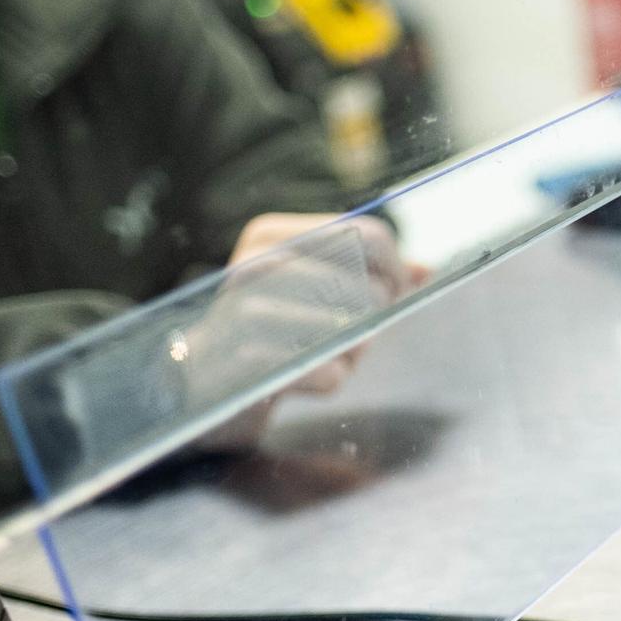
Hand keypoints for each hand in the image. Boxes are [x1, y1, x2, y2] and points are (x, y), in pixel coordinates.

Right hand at [190, 211, 421, 449]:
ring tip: (326, 357)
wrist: (194, 384)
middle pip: (366, 287)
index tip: (392, 295)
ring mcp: (244, 313)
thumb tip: (426, 269)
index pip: (368, 236)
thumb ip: (366, 277)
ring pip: (351, 330)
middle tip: (355, 335)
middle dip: (374, 319)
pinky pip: (328, 372)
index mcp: (270, 236)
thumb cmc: (265, 334)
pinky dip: (332, 380)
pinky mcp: (246, 363)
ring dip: (352, 353)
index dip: (396, 272)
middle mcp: (253, 265)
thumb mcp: (311, 293)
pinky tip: (307, 379)